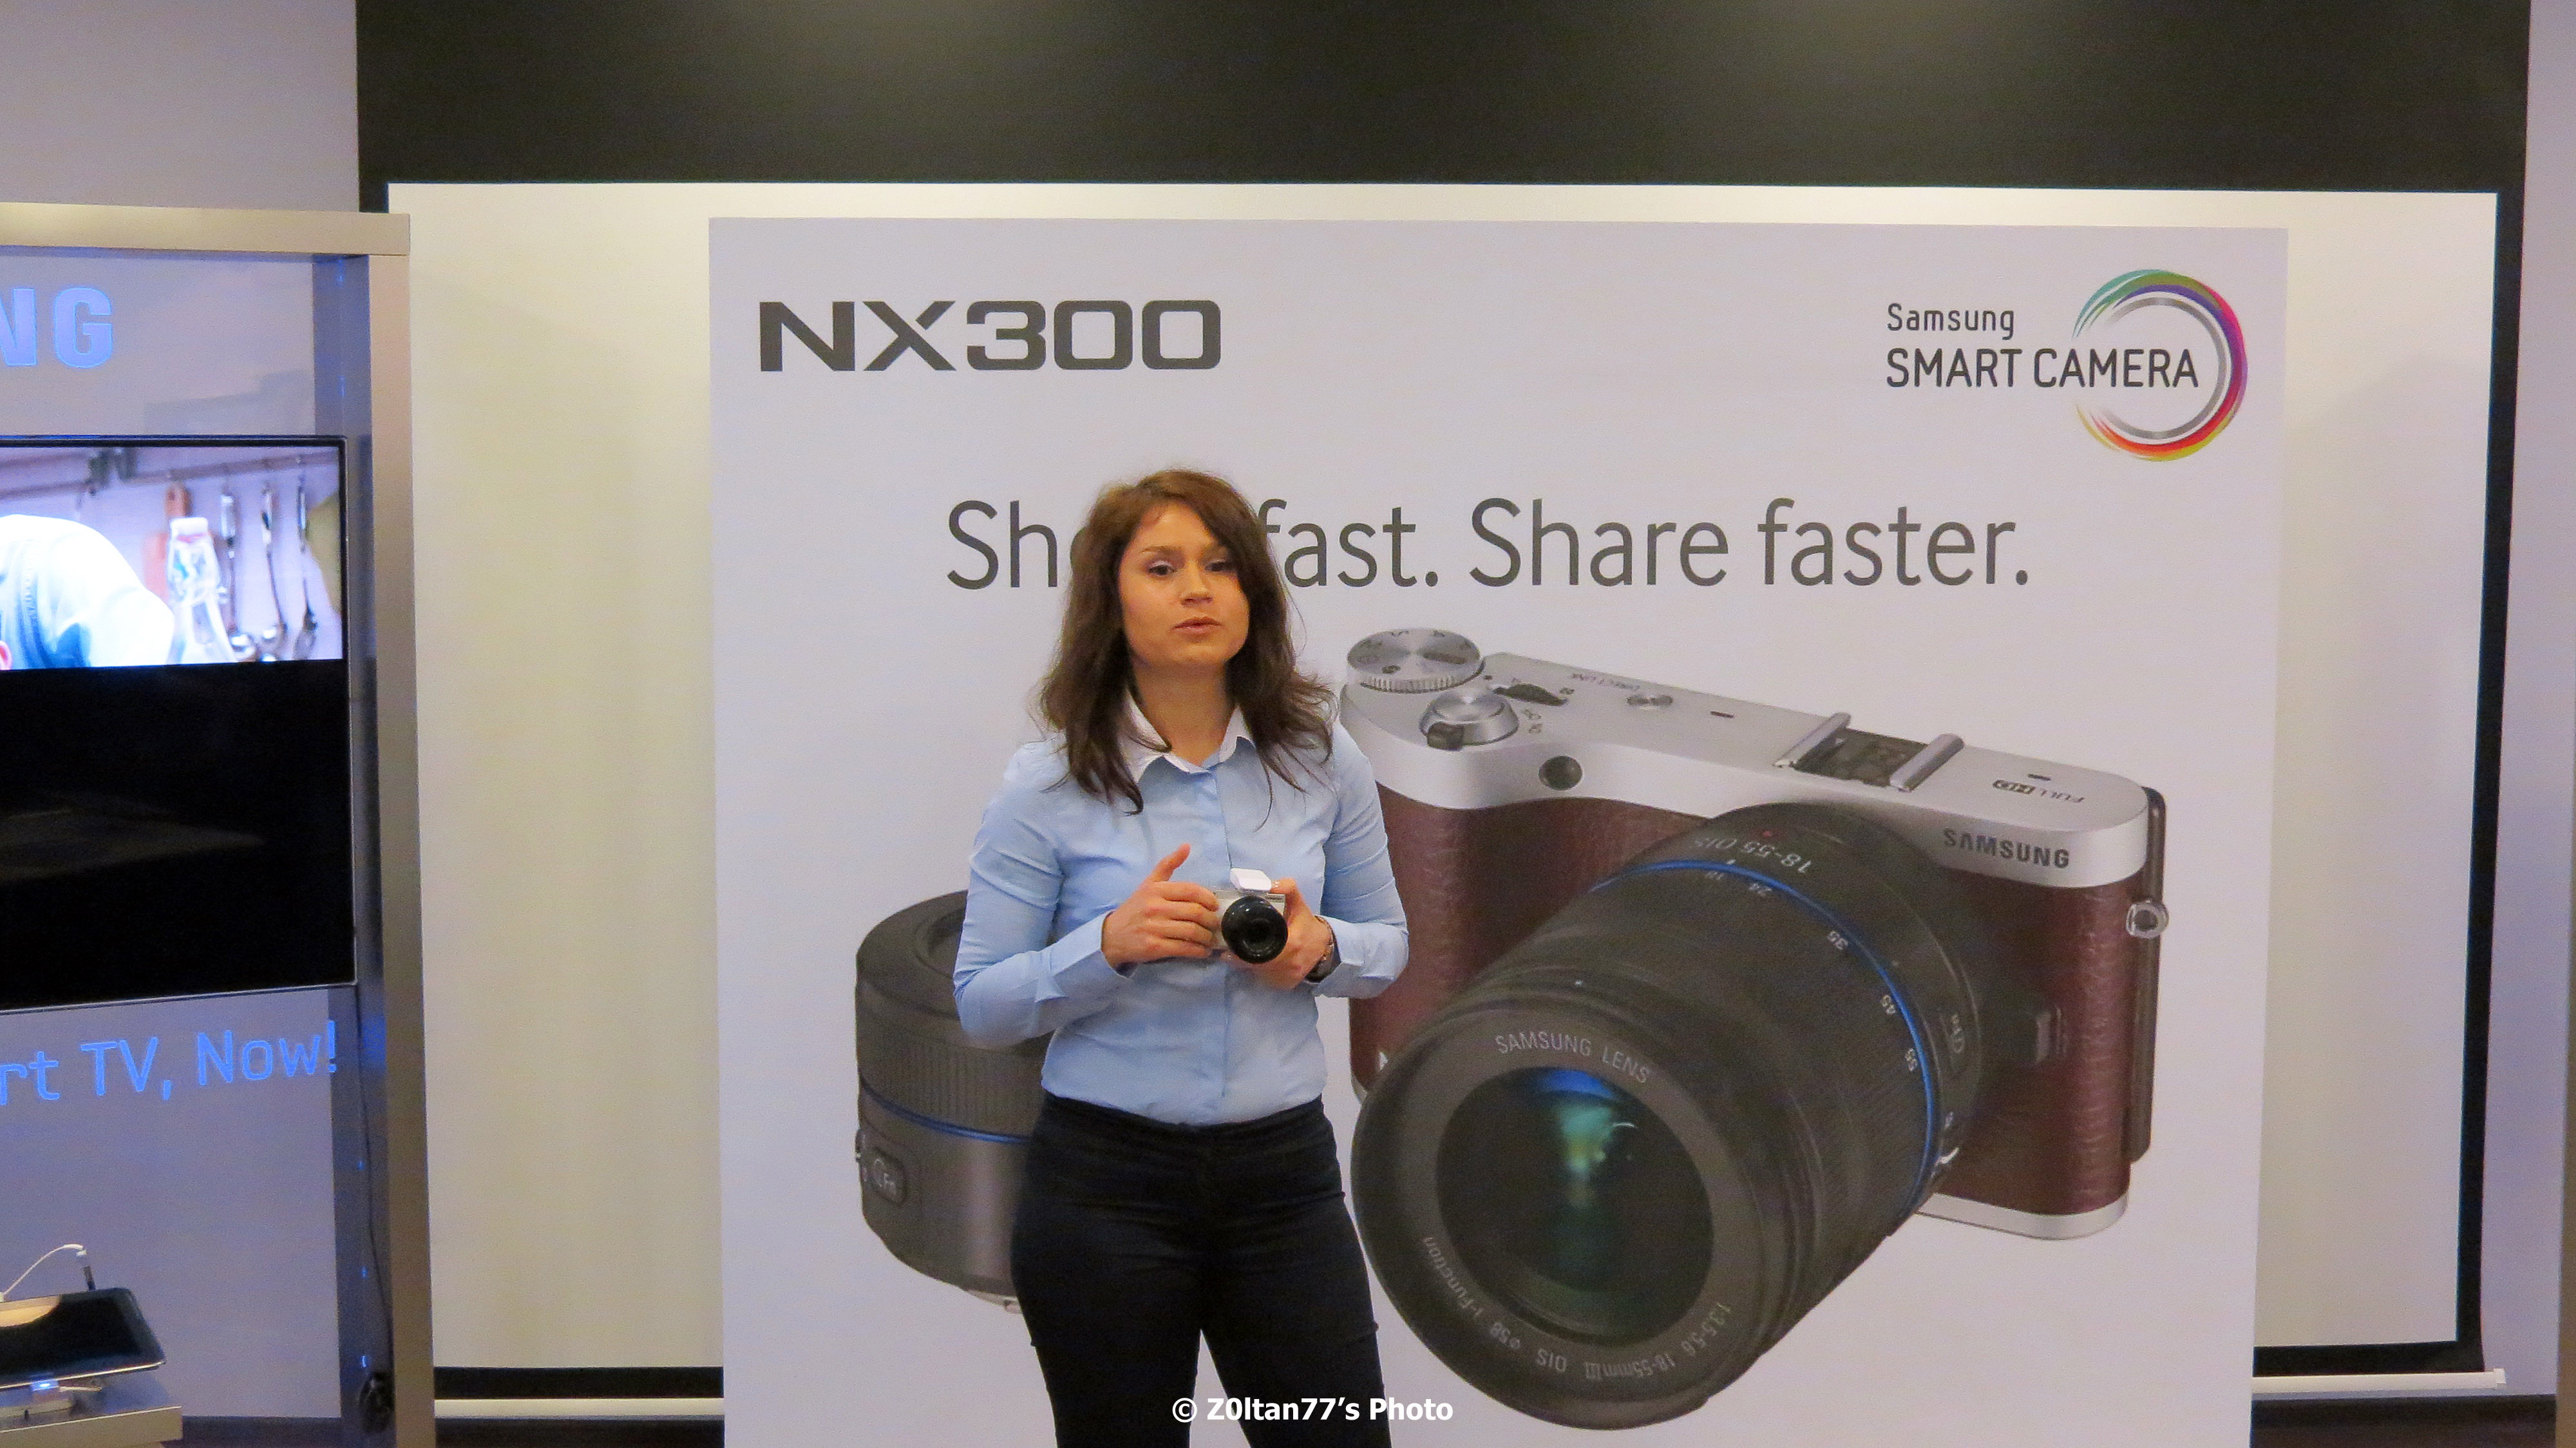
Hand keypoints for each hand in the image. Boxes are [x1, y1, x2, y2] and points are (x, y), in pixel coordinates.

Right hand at [1101, 845, 1219, 966]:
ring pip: (1192, 931)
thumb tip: (1187, 846)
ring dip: (1207, 937)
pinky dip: (1198, 951)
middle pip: (1195, 912)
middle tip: (1215, 924)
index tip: (1215, 905)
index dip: (1208, 898)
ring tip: (1210, 938)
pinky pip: (1184, 948)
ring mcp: (1154, 928)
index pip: (1191, 890)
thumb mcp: (1148, 884)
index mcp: (1156, 890)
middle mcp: (1155, 907)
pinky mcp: (1154, 947)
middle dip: (1211, 919)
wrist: (1111, 936)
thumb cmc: (1135, 908)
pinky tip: (1202, 951)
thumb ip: (1168, 865)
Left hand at [1232, 876, 1333, 990]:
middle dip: (1240, 960)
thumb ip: (1288, 889)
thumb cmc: (1307, 925)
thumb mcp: (1300, 905)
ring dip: (1247, 967)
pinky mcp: (1287, 985)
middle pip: (1256, 966)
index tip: (1228, 950)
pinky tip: (1255, 966)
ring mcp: (1289, 977)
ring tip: (1237, 958)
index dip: (1241, 955)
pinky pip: (1267, 981)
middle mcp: (1290, 964)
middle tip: (1228, 953)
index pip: (1260, 954)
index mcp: (1292, 944)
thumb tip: (1270, 884)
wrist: (1325, 947)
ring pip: (1260, 975)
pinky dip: (1259, 974)